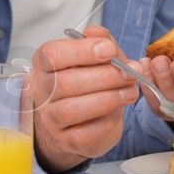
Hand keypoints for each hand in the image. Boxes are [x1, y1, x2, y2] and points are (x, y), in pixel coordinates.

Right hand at [31, 29, 143, 173]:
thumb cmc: (85, 84)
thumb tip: (96, 32)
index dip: (81, 51)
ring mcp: (51, 119)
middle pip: (65, 83)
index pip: (53, 55)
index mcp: (45, 65)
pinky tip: (118, 112)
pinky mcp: (67, 141)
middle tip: (129, 71)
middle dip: (104, 76)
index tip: (108, 49)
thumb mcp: (95, 59)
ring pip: (72, 109)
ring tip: (130, 91)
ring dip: (108, 98)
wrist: (76, 122)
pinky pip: (85, 133)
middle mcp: (43, 92)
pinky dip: (107, 122)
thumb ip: (100, 42)